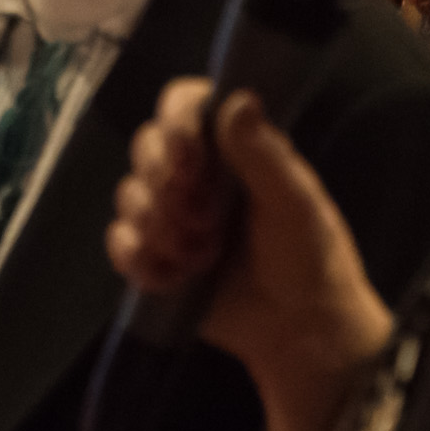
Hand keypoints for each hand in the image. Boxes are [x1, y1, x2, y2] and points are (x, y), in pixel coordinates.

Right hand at [109, 81, 391, 430]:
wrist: (299, 332)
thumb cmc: (310, 259)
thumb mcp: (296, 203)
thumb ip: (264, 153)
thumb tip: (238, 98)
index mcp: (232, 148)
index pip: (184, 105)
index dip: (174, 122)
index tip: (187, 156)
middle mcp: (196, 173)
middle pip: (145, 147)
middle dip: (166, 185)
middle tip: (204, 217)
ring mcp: (172, 215)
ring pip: (129, 196)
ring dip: (160, 227)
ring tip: (202, 256)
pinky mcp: (155, 256)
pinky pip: (119, 242)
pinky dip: (140, 259)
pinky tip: (175, 277)